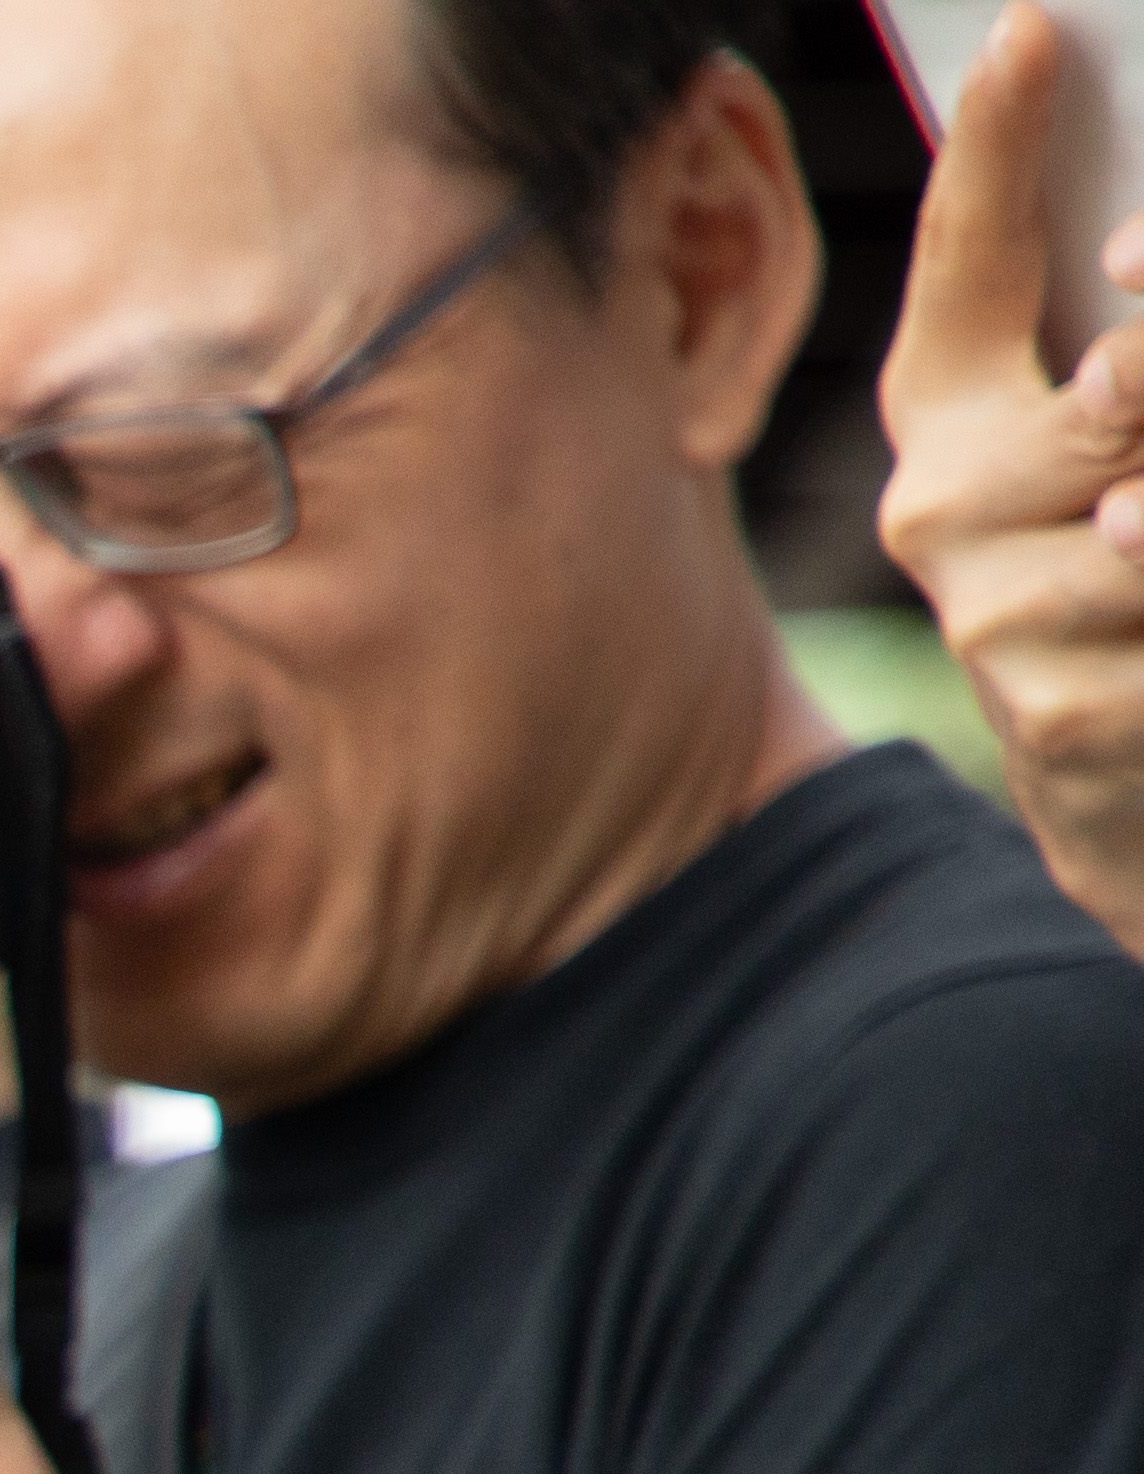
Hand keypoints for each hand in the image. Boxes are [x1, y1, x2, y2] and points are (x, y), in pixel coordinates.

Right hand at [877, 1, 1143, 942]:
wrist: (1135, 808)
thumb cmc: (1135, 578)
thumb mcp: (1124, 444)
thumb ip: (1116, 363)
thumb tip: (1130, 305)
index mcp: (949, 412)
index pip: (968, 259)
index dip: (994, 146)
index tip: (1032, 31)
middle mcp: (938, 504)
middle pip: (1120, 390)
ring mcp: (992, 614)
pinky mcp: (1058, 716)